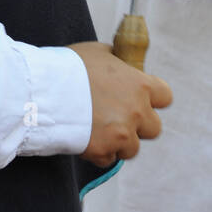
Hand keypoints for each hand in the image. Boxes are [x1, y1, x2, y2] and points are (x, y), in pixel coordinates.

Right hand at [69, 41, 171, 167]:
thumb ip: (118, 61)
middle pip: (154, 128)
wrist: (46, 91)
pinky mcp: (103, 151)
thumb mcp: (99, 52)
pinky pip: (109, 159)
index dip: (154, 99)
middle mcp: (136, 111)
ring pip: (132, 148)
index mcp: (140, 85)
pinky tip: (86, 137)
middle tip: (118, 117)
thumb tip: (122, 64)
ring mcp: (122, 134)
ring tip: (98, 129)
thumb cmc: (71, 66)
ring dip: (119, 141)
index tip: (141, 99)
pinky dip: (100, 152)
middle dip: (139, 124)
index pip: (165, 97)